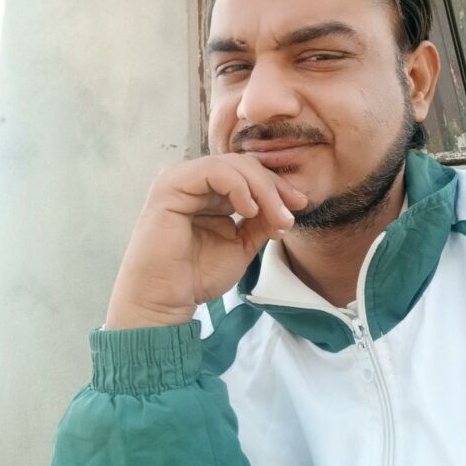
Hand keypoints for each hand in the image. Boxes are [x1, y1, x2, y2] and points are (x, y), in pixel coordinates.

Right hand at [104, 154, 307, 328]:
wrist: (166, 300)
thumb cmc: (196, 276)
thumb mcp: (241, 245)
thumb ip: (260, 222)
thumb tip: (286, 207)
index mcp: (207, 192)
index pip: (247, 174)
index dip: (276, 187)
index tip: (299, 206)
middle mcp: (193, 181)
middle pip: (243, 165)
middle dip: (273, 187)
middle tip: (291, 212)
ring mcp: (180, 179)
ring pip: (232, 164)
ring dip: (262, 188)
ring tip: (275, 216)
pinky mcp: (170, 185)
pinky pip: (213, 171)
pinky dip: (239, 186)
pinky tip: (250, 210)